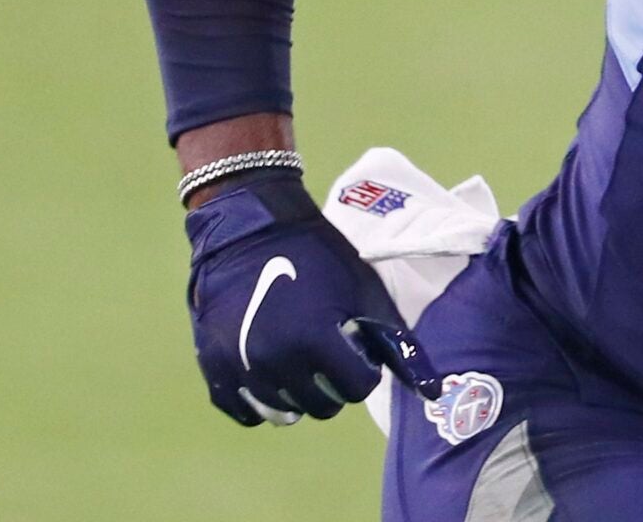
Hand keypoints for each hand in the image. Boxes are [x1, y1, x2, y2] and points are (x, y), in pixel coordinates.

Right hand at [184, 174, 440, 425]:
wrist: (250, 230)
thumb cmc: (317, 255)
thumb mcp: (364, 291)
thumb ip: (394, 341)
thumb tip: (428, 388)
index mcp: (314, 340)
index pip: (356, 389)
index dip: (364, 370)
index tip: (357, 349)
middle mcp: (275, 360)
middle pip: (322, 406)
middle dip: (334, 385)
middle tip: (329, 357)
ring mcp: (240, 366)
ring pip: (284, 412)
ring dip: (299, 396)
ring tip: (302, 364)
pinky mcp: (213, 367)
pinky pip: (244, 410)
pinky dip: (261, 402)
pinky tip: (274, 379)